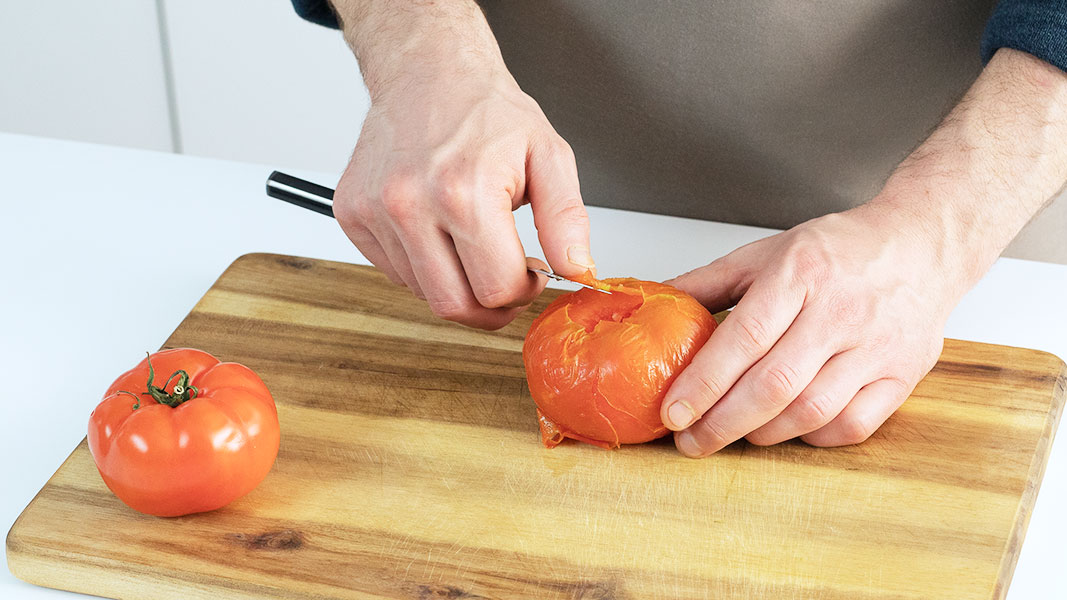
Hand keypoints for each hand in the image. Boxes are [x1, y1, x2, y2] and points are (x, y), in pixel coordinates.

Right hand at [331, 1, 592, 329]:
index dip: (525, 289)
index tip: (530, 270)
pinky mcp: (352, 215)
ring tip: (471, 241)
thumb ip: (567, 219)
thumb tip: (576, 270)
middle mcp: (411, 205)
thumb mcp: (548, 155)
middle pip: (455, 306)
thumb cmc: (486, 110)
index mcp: (463, 193)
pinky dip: (421, 265)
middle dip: (491, 305)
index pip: (497, 289)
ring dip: (455, 282)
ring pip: (422, 294)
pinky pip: (392, 272)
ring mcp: (375, 212)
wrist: (428, 70)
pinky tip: (439, 231)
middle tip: (506, 277)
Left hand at [659, 204, 965, 455]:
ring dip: (762, 433)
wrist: (923, 243)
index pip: (744, 338)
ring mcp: (877, 347)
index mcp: (801, 273)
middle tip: (690, 440)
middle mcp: (841, 311)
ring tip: (731, 433)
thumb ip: (708, 281)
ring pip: (811, 411)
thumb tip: (655, 301)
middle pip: (774, 384)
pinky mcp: (903, 375)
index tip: (674, 411)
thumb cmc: (840, 250)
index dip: (704, 382)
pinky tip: (787, 428)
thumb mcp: (767, 252)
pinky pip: (851, 425)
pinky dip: (812, 436)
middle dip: (722, 422)